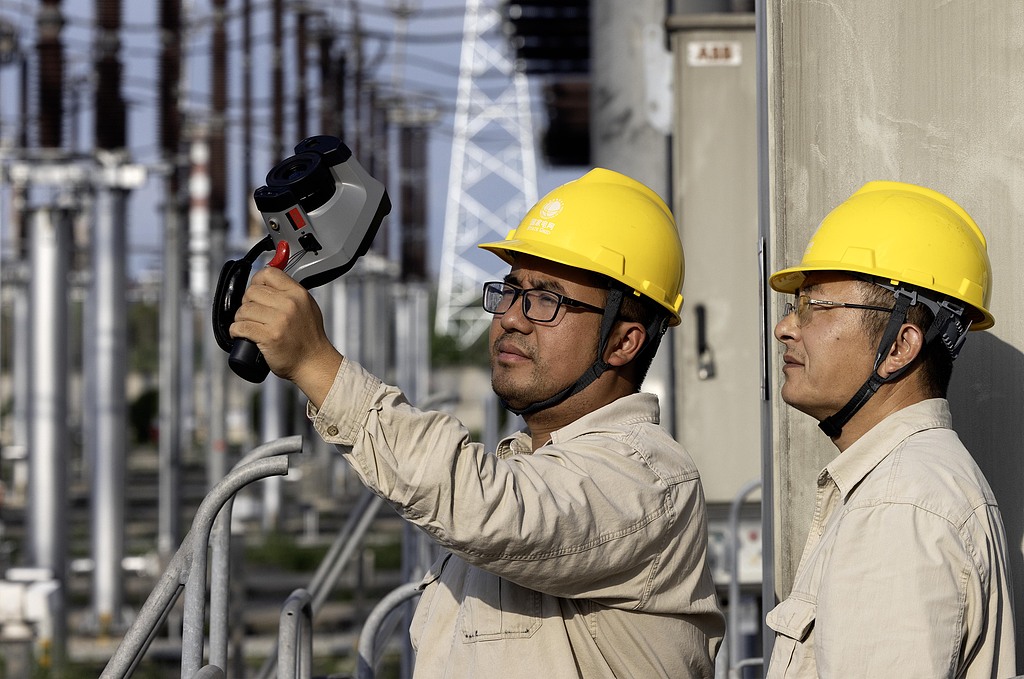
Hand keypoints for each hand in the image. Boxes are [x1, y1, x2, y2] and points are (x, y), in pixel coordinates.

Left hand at [230, 267, 341, 406]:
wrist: (313, 363)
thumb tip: (269, 282)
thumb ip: (291, 293)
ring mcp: (279, 321)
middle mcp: (289, 304)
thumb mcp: (307, 307)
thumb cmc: (309, 339)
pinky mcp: (268, 337)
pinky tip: (240, 334)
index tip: (255, 291)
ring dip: (241, 318)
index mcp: (298, 294)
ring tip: (249, 326)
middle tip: (253, 314)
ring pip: (244, 309)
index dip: (257, 281)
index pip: (269, 273)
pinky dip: (236, 331)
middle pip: (252, 291)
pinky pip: (241, 326)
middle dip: (247, 303)